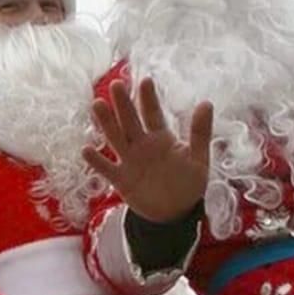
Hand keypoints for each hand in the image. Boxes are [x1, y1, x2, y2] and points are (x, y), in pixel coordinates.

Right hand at [82, 78, 212, 222]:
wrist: (175, 214)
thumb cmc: (188, 184)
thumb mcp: (199, 158)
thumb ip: (200, 132)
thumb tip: (206, 102)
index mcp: (161, 139)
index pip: (153, 114)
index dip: (149, 99)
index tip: (145, 80)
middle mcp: (142, 146)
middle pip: (130, 121)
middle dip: (123, 104)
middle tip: (116, 85)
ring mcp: (129, 161)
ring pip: (115, 138)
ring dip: (106, 123)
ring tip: (97, 105)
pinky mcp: (121, 179)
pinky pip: (106, 168)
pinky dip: (96, 161)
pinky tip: (86, 149)